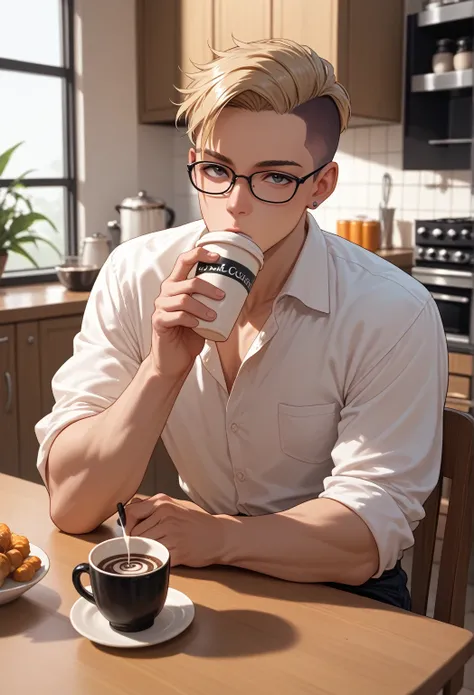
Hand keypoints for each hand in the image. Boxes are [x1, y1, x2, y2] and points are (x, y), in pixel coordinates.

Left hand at [124, 494, 226, 567]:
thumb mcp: (175, 505)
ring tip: (159, 548)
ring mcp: (171, 535)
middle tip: (149, 542)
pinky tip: (166, 555)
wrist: (219, 536)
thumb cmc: (196, 521)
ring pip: (144, 547)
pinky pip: (156, 558)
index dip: (127, 525)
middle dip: (138, 540)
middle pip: (135, 534)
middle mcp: (165, 517)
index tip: (130, 532)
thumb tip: (129, 507)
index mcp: (163, 503)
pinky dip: (158, 559)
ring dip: (147, 551)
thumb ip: (152, 505)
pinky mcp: (176, 553)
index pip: (130, 513)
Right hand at [150, 247, 224, 377]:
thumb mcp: (204, 315)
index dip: (199, 254)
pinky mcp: (158, 322)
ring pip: (183, 300)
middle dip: (208, 287)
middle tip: (223, 296)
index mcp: (176, 285)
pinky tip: (197, 325)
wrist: (174, 361)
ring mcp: (160, 307)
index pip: (184, 260)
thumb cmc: (190, 335)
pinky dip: (190, 319)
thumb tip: (242, 292)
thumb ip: (213, 302)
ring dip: (201, 307)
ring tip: (213, 316)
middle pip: (187, 282)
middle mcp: (166, 293)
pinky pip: (176, 316)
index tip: (218, 257)